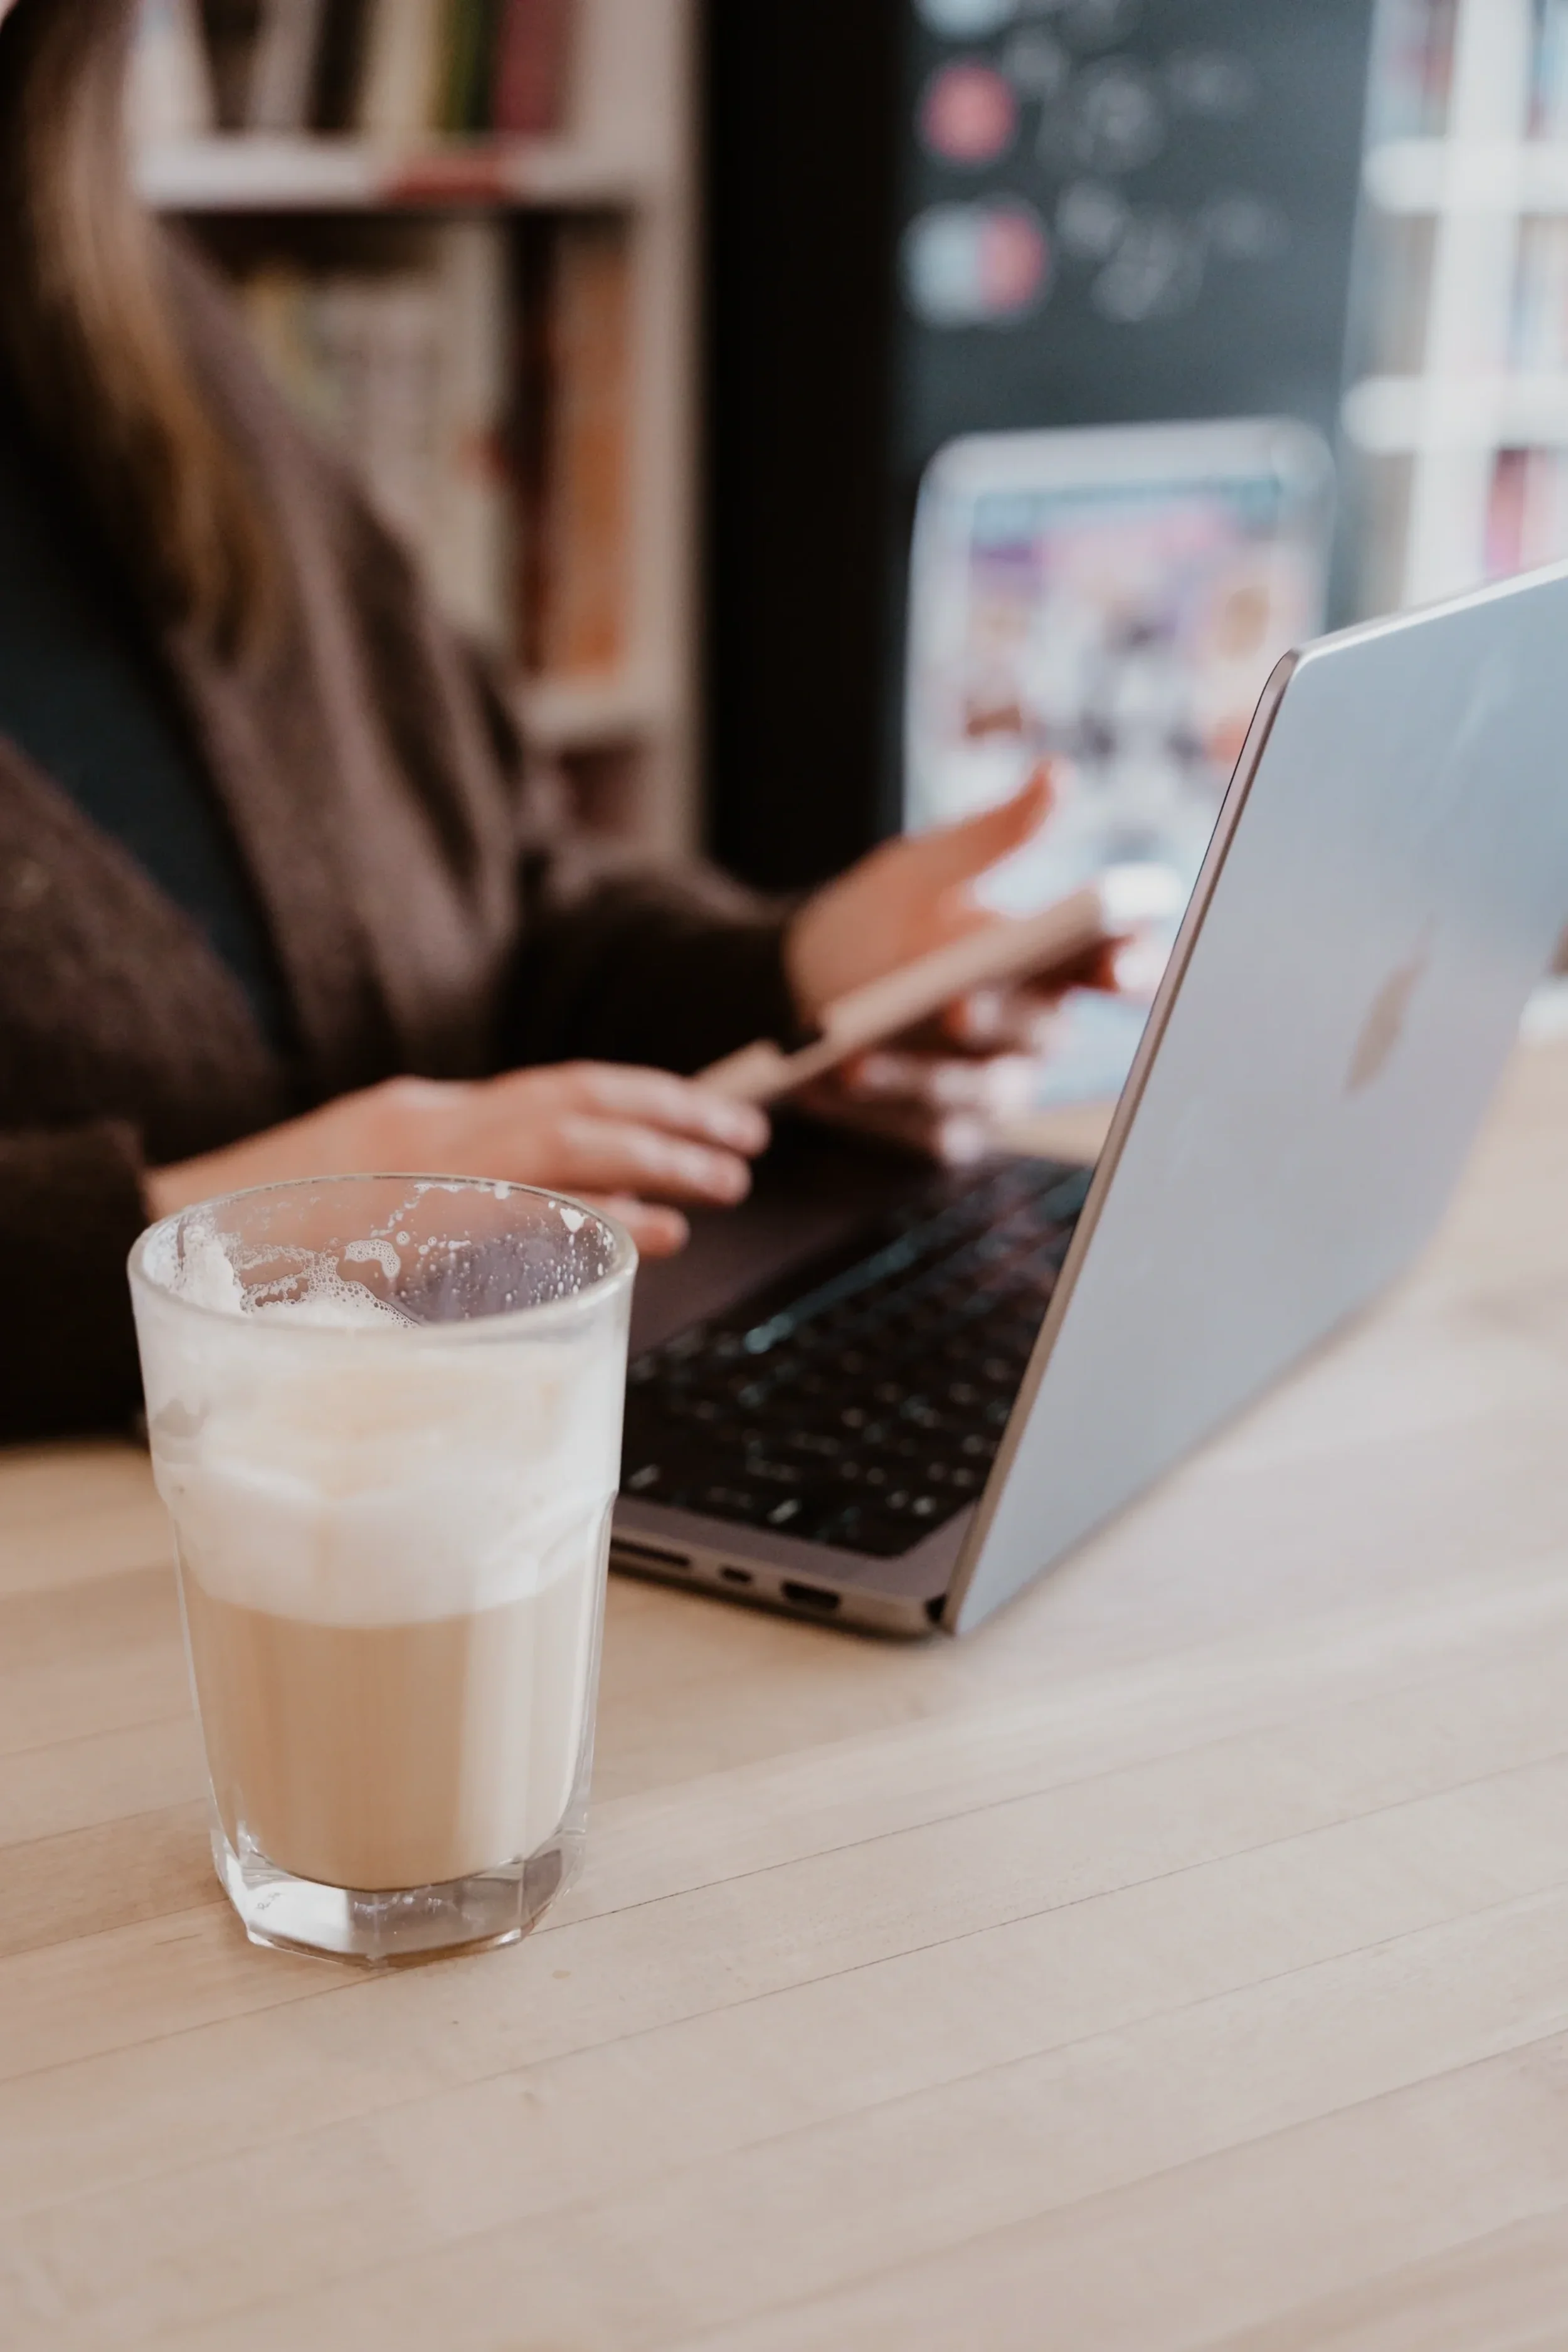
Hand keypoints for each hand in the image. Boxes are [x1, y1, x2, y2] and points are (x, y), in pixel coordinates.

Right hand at [145, 1063, 769, 1256]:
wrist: (169, 1236)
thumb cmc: (277, 1236)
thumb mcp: (377, 1192)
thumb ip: (458, 1192)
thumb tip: (560, 1213)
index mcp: (425, 1115)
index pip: (558, 1088)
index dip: (646, 1095)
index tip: (712, 1111)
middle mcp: (432, 1125)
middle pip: (580, 1098)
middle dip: (675, 1111)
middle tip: (749, 1134)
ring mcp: (419, 1168)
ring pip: (569, 1137)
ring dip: (660, 1154)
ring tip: (728, 1176)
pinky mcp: (408, 1221)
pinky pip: (525, 1209)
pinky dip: (600, 1212)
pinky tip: (658, 1227)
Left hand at [784, 768, 1113, 1159]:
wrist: (789, 985)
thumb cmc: (873, 922)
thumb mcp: (920, 869)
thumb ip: (992, 836)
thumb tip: (1056, 777)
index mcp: (1046, 961)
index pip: (1116, 968)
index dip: (1131, 968)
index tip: (1115, 963)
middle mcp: (1031, 1029)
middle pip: (1042, 1032)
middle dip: (1000, 1018)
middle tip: (958, 1005)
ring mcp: (991, 1085)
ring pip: (983, 1089)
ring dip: (923, 1073)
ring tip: (860, 1056)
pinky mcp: (945, 1129)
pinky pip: (933, 1131)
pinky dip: (886, 1109)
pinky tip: (841, 1084)